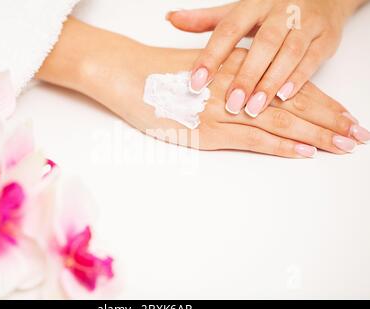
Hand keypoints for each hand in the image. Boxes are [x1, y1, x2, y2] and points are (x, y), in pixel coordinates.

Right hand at [37, 19, 368, 157]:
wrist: (128, 73)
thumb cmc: (160, 71)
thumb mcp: (203, 66)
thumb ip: (231, 78)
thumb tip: (251, 96)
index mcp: (240, 67)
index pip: (293, 85)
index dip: (324, 101)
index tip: (347, 114)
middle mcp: (239, 84)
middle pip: (296, 103)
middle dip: (331, 121)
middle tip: (358, 134)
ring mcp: (224, 108)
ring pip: (281, 121)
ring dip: (316, 135)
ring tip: (344, 145)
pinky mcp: (208, 129)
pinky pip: (252, 138)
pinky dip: (280, 145)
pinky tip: (303, 152)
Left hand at [167, 0, 366, 116]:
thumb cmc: (271, 10)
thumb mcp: (239, 11)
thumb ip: (206, 20)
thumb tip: (171, 19)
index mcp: (252, 5)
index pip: (228, 29)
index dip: (211, 56)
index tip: (195, 83)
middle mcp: (280, 11)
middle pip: (262, 43)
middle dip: (247, 75)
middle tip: (231, 104)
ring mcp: (306, 22)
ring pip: (289, 52)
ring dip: (271, 82)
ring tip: (254, 108)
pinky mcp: (326, 37)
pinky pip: (314, 57)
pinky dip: (300, 78)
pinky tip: (285, 97)